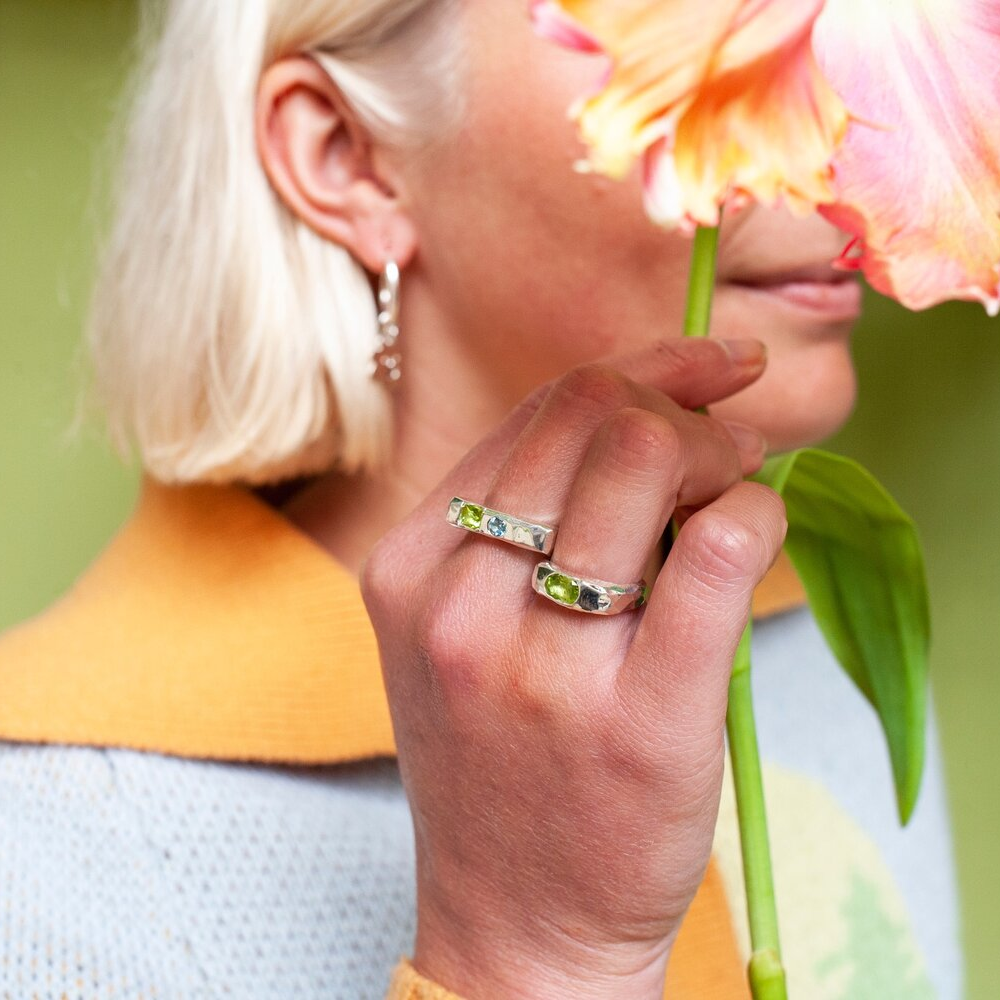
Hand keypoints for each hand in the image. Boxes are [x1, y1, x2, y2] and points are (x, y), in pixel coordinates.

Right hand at [360, 338, 785, 999]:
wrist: (516, 920)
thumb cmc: (501, 763)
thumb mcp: (458, 631)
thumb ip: (515, 521)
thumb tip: (643, 406)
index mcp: (410, 567)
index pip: (539, 409)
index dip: (640, 367)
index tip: (708, 366)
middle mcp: (458, 603)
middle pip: (593, 414)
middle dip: (685, 404)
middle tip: (727, 444)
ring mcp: (540, 664)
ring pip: (648, 458)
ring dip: (722, 452)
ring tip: (735, 491)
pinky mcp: (636, 722)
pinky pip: (716, 548)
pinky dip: (755, 513)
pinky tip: (753, 534)